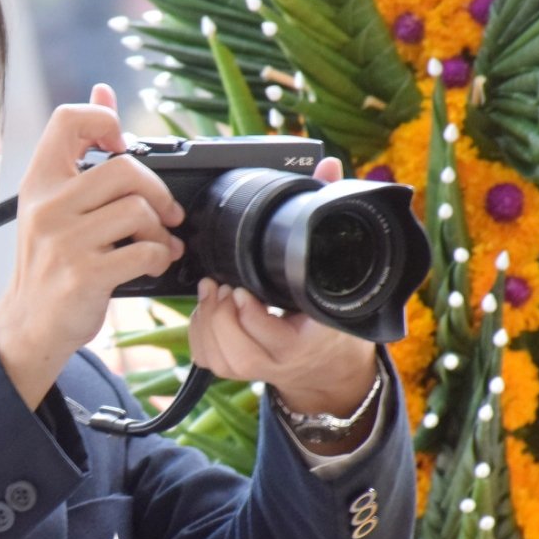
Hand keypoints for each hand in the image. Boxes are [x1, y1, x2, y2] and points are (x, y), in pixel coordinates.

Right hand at [0, 84, 185, 407]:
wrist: (29, 324)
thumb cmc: (48, 261)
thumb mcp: (54, 200)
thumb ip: (80, 147)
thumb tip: (102, 88)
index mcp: (39, 181)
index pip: (70, 119)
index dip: (105, 119)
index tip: (123, 145)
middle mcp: (47, 206)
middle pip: (124, 168)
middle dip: (157, 192)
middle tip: (165, 212)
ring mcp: (63, 241)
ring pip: (139, 211)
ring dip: (162, 231)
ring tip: (160, 244)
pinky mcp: (84, 274)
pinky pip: (143, 252)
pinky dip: (160, 258)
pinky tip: (153, 263)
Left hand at [188, 156, 380, 419]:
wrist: (331, 360)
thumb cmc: (333, 308)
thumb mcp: (338, 265)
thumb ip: (329, 214)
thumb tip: (329, 167)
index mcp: (310, 337)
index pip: (274, 336)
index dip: (251, 315)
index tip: (243, 290)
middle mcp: (282, 360)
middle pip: (239, 354)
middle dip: (221, 317)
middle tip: (221, 286)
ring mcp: (259, 368)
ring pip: (220, 359)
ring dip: (208, 323)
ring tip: (213, 293)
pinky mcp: (239, 370)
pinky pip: (209, 360)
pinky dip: (200, 335)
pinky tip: (208, 310)